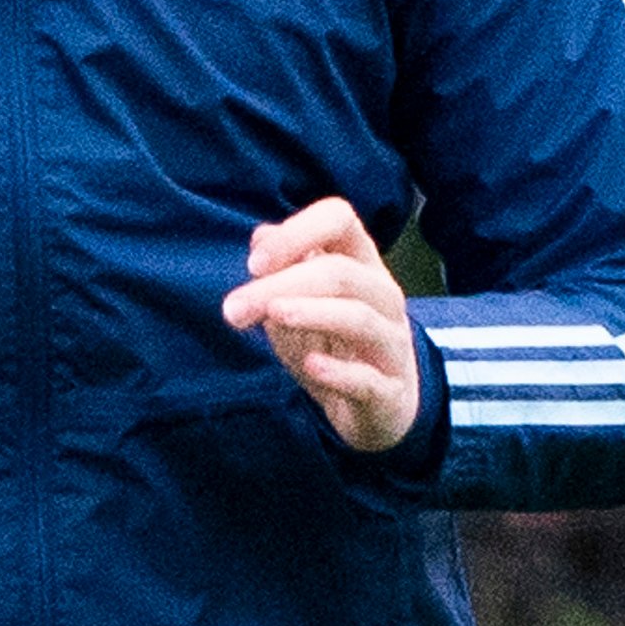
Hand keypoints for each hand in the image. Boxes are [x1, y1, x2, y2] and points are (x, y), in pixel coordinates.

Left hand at [222, 195, 420, 451]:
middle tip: (233, 309)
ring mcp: (392, 344)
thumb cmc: (331, 342)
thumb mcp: (297, 301)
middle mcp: (382, 296)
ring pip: (359, 318)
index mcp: (359, 264)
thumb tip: (261, 236)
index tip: (253, 263)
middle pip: (340, 273)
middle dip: (282, 285)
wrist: (375, 405)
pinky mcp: (391, 392)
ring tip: (273, 315)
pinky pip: (370, 379)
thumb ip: (280, 268)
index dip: (298, 232)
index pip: (340, 220)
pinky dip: (341, 373)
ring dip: (313, 314)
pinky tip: (311, 366)